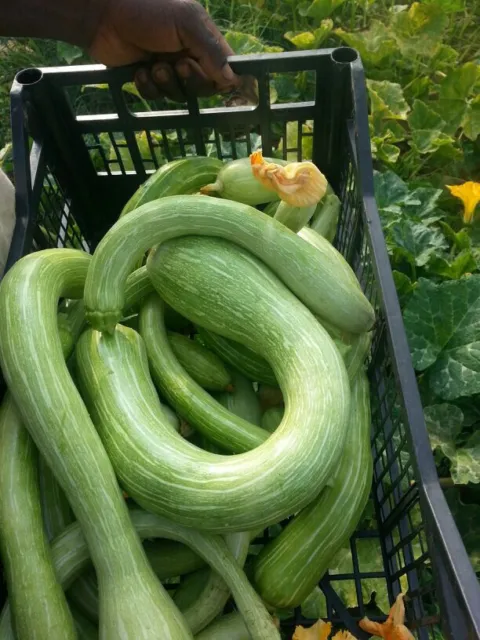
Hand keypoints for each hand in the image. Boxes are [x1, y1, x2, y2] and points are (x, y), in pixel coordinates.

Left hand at [90, 0, 240, 100]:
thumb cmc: (147, 11)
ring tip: (152, 66)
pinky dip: (148, 87)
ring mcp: (169, 68)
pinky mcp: (148, 79)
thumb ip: (211, 49)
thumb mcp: (186, 22)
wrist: (102, 15)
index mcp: (203, 40)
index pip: (225, 70)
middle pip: (203, 88)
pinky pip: (157, 97)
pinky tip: (138, 71)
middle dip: (190, 81)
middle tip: (176, 65)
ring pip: (180, 95)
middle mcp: (189, 55)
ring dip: (166, 84)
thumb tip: (232, 79)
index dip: (221, 80)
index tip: (213, 81)